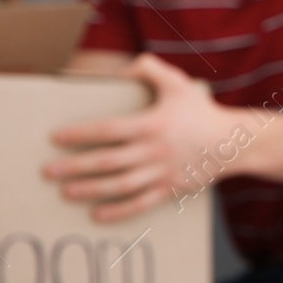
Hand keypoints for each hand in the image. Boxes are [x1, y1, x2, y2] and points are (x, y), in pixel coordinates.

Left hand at [42, 53, 236, 221]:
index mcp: (151, 125)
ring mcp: (161, 173)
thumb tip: (123, 68)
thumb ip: (150, 69)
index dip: (80, 134)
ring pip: (120, 185)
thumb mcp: (178, 83)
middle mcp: (153, 151)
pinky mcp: (170, 189)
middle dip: (75, 166)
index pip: (108, 130)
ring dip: (91, 189)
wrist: (233, 143)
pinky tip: (98, 213)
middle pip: (107, 161)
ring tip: (67, 192)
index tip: (56, 138)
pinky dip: (119, 210)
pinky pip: (141, 203)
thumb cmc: (202, 111)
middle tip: (48, 171)